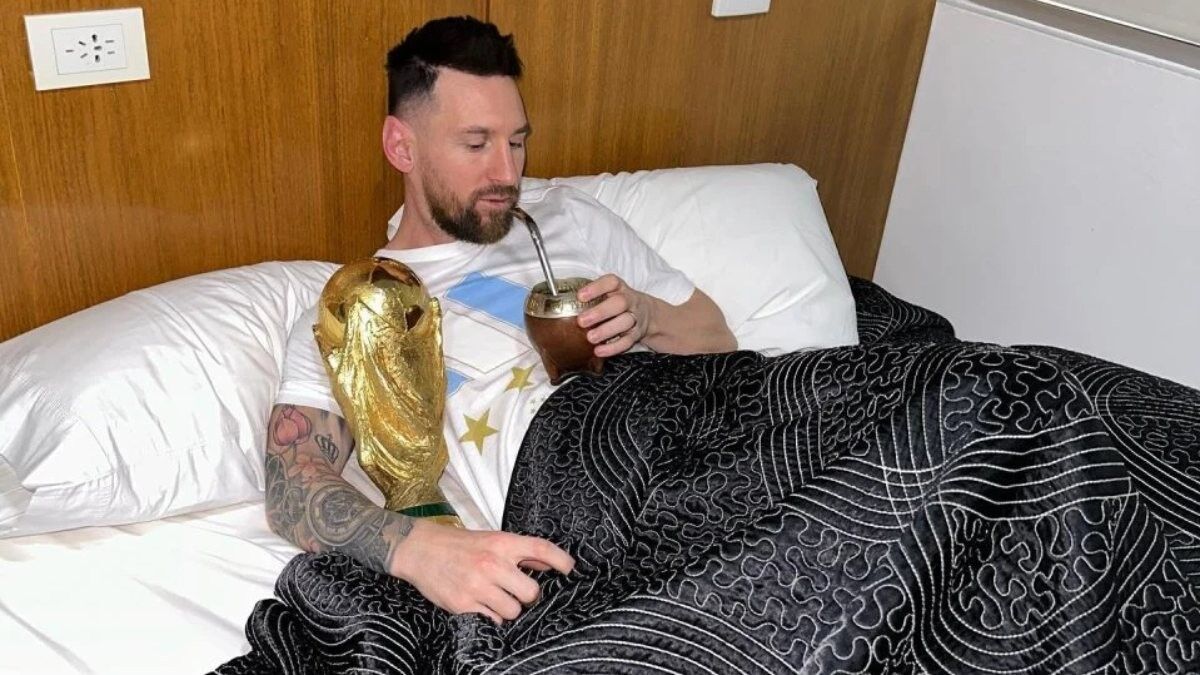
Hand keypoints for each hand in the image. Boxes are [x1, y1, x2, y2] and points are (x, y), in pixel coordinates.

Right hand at [390, 520, 574, 623]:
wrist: (420, 549)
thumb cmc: (458, 544)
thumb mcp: (491, 539)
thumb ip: (521, 551)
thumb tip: (551, 563)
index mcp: (501, 544)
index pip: (540, 548)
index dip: (560, 559)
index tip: (570, 569)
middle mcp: (491, 564)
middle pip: (531, 592)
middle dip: (527, 595)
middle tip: (517, 590)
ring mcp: (477, 586)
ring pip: (513, 610)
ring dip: (508, 608)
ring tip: (495, 597)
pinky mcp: (463, 604)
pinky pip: (492, 619)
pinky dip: (491, 615)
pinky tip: (481, 603)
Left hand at [576, 274, 652, 357]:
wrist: (647, 314)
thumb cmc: (618, 304)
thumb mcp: (609, 294)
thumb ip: (590, 298)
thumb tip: (559, 303)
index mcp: (619, 288)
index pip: (611, 282)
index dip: (596, 288)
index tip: (580, 296)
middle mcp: (629, 301)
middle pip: (620, 303)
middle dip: (600, 312)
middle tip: (582, 321)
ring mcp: (634, 318)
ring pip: (625, 322)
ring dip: (606, 330)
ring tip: (590, 338)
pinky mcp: (636, 335)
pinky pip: (627, 342)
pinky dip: (613, 348)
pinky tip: (599, 350)